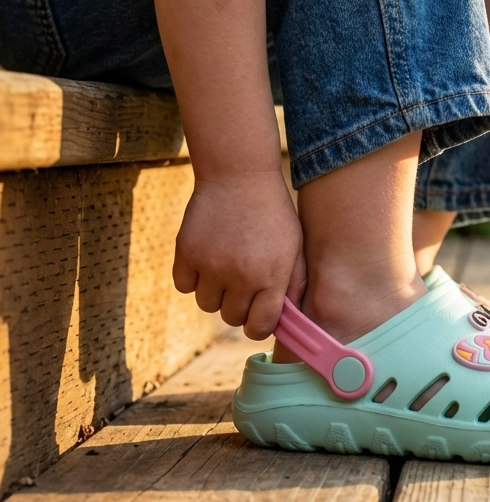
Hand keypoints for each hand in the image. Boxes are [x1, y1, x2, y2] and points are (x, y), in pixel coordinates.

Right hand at [173, 170, 305, 339]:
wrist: (239, 174)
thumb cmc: (272, 211)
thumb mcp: (294, 245)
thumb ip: (294, 285)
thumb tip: (290, 320)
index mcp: (272, 276)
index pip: (259, 327)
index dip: (257, 324)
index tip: (255, 314)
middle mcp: (241, 276)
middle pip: (231, 318)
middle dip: (237, 305)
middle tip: (241, 281)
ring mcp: (212, 265)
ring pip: (206, 304)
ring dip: (214, 291)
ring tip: (223, 265)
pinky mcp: (186, 253)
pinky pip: (184, 286)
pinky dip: (192, 277)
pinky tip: (205, 256)